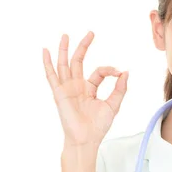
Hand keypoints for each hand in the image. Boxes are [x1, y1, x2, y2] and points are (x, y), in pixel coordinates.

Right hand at [42, 32, 128, 146]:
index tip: (119, 72)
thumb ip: (120, 88)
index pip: (99, 72)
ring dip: (64, 50)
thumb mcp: (113, 104)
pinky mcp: (59, 93)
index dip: (110, 69)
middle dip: (84, 47)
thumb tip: (125, 71)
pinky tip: (46, 51)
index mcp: (89, 89)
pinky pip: (51, 76)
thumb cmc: (98, 125)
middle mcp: (77, 86)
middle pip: (78, 62)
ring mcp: (67, 88)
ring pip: (64, 64)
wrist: (86, 139)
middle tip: (91, 33)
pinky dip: (48, 63)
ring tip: (65, 35)